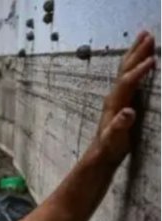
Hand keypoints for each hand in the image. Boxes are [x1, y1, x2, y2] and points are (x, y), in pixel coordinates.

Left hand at [94, 31, 155, 163]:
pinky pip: (131, 75)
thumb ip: (120, 126)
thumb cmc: (109, 146)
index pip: (127, 82)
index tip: (153, 59)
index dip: (139, 71)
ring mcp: (118, 95)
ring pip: (127, 69)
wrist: (102, 152)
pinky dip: (137, 63)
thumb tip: (127, 112)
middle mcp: (115, 95)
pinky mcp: (123, 98)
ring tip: (145, 37)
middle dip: (137, 52)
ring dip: (136, 53)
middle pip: (126, 69)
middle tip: (148, 34)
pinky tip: (143, 58)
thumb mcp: (114, 138)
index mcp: (114, 102)